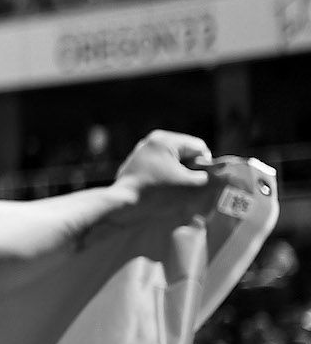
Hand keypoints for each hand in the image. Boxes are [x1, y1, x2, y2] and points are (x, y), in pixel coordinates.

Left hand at [116, 130, 232, 224]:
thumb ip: (208, 177)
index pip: (198, 147)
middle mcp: (152, 140)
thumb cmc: (157, 192)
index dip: (204, 164)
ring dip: (178, 174)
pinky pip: (159, 167)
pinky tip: (162, 190)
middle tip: (187, 186)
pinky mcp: (135, 164)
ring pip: (172, 160)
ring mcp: (141, 152)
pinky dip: (165, 177)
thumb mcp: (189, 185)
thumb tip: (221, 174)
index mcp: (165, 139)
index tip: (198, 181)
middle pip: (185, 152)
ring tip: (173, 190)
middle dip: (190, 169)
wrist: (122, 204)